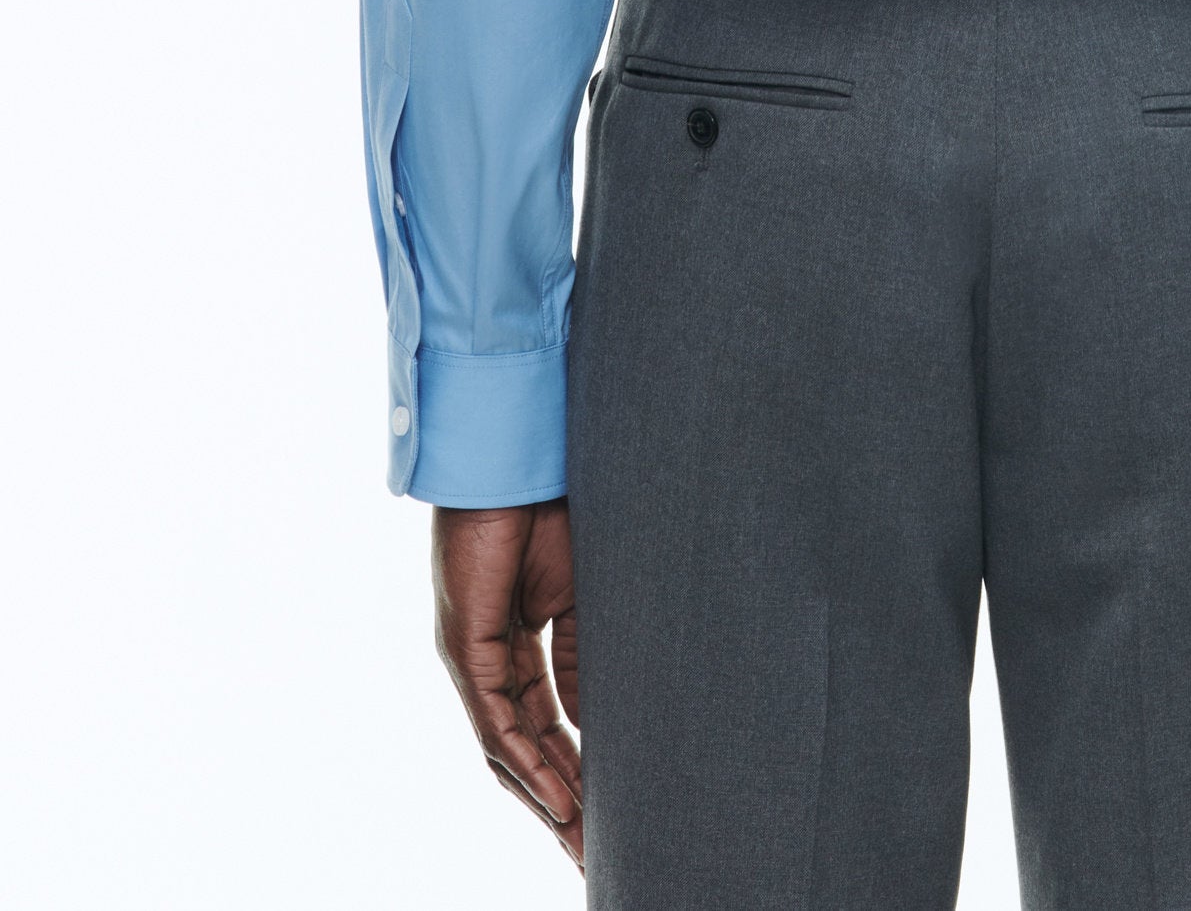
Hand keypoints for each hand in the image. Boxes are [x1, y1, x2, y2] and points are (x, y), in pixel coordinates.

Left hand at [432, 501, 584, 872]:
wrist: (520, 453)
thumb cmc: (551, 505)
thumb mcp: (581, 595)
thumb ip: (584, 657)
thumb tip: (594, 725)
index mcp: (511, 642)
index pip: (544, 724)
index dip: (575, 770)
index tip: (607, 815)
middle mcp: (484, 658)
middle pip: (522, 750)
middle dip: (560, 804)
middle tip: (593, 853)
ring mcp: (470, 656)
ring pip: (505, 748)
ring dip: (545, 799)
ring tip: (581, 842)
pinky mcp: (466, 645)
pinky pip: (497, 720)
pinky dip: (529, 762)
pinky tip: (559, 797)